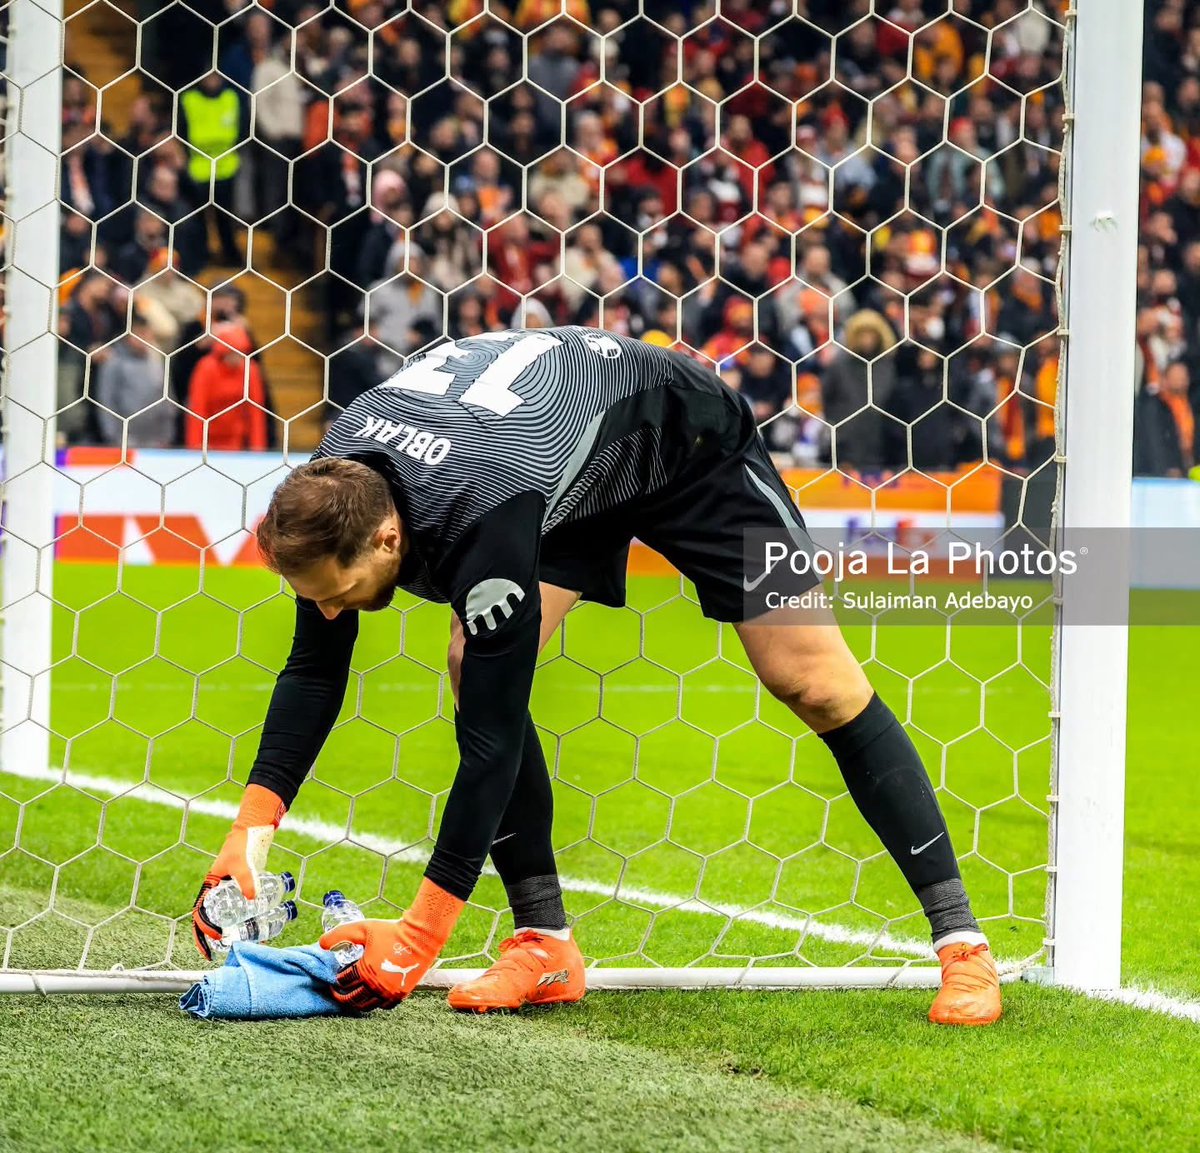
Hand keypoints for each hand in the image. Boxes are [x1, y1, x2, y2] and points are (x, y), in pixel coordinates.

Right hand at [191, 784, 285, 960]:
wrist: (252, 832)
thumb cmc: (241, 846)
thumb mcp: (242, 864)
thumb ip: (247, 880)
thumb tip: (253, 898)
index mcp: (209, 888)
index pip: (200, 915)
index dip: (203, 930)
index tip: (214, 939)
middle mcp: (216, 893)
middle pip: (209, 920)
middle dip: (210, 938)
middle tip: (217, 953)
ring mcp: (229, 893)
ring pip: (224, 917)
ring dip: (227, 932)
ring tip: (236, 947)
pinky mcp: (241, 890)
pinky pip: (240, 909)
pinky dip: (244, 921)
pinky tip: (255, 930)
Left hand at [319, 878, 464, 1012]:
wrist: (420, 937)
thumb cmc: (391, 931)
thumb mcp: (363, 928)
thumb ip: (340, 935)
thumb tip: (320, 943)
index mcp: (364, 971)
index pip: (343, 982)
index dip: (337, 978)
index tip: (336, 975)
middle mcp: (375, 986)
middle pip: (351, 999)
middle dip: (341, 996)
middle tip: (336, 992)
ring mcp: (388, 993)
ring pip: (366, 1006)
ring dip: (356, 1003)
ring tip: (352, 997)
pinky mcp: (400, 994)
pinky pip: (383, 1007)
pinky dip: (375, 1004)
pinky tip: (372, 997)